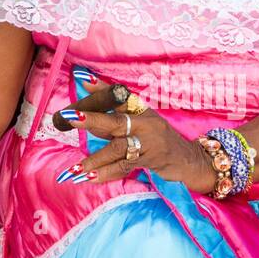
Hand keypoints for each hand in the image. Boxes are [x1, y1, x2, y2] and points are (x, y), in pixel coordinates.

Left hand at [52, 74, 217, 193]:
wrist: (188, 159)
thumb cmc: (158, 140)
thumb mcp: (141, 123)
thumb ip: (115, 119)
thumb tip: (85, 113)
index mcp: (141, 110)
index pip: (119, 96)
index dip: (101, 88)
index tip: (82, 79)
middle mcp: (145, 123)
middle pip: (115, 121)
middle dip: (91, 119)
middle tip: (70, 117)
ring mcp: (149, 142)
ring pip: (118, 148)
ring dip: (95, 158)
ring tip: (75, 169)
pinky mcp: (152, 160)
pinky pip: (125, 167)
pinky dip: (107, 174)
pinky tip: (91, 178)